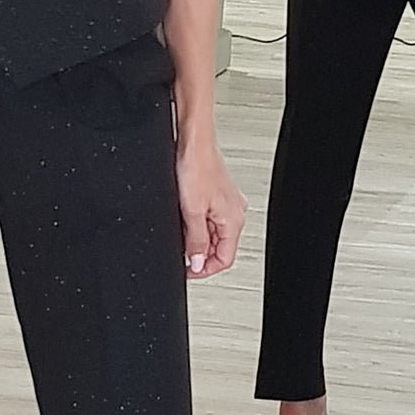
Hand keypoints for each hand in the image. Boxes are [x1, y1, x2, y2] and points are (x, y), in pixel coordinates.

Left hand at [176, 136, 247, 278]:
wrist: (193, 142)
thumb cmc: (196, 167)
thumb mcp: (191, 211)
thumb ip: (195, 241)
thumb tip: (197, 263)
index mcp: (233, 220)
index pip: (224, 259)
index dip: (204, 270)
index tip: (187, 271)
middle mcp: (234, 213)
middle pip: (219, 248)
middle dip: (199, 254)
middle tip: (181, 254)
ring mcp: (226, 204)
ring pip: (213, 234)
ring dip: (197, 240)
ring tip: (182, 231)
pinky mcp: (216, 195)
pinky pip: (209, 220)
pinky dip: (197, 225)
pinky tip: (185, 217)